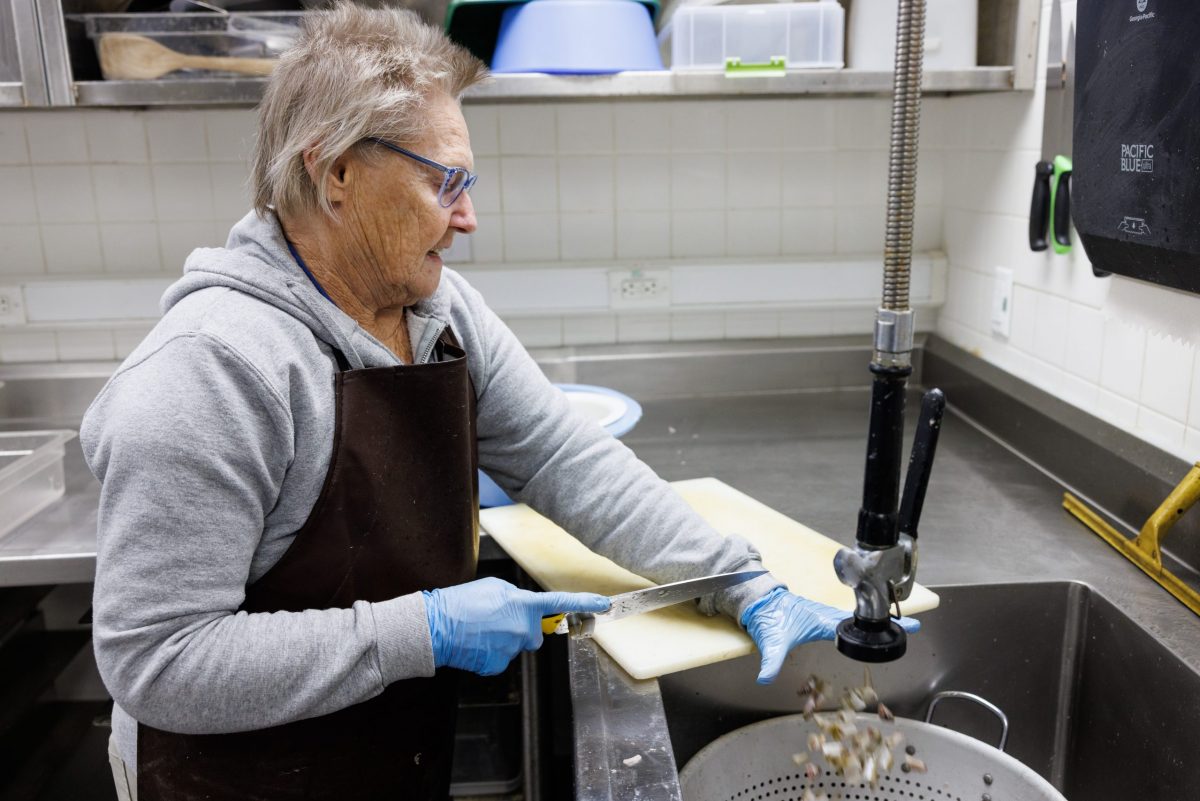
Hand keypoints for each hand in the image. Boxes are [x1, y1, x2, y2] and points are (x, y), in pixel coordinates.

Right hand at [423, 577, 609, 675]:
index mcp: (523, 605)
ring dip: (503, 640)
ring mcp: (511, 650)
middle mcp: (522, 630)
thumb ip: (515, 598)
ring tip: (480, 630)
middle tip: (497, 621)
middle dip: (521, 629)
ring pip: (515, 646)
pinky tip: (476, 644)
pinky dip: (491, 653)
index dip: (584, 603)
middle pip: (533, 634)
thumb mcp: (493, 588)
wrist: (436, 627)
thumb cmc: (461, 603)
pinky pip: (502, 658)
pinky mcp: (497, 665)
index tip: (603, 604)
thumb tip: (521, 607)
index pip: (561, 603)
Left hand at [740, 588, 920, 683]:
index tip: (905, 626)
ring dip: (875, 621)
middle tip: (913, 626)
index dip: (879, 628)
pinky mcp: (821, 615)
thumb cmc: (767, 619)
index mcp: (822, 621)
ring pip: (856, 618)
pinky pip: (847, 619)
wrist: (759, 601)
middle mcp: (827, 615)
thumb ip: (769, 662)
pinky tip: (867, 628)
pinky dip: (861, 622)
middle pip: (863, 620)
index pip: (856, 625)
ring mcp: (825, 613)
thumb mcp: (770, 643)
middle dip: (887, 623)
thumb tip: (764, 678)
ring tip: (899, 626)